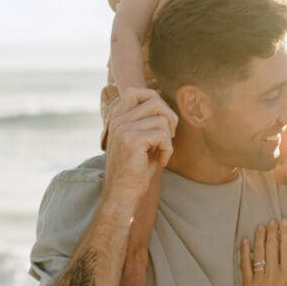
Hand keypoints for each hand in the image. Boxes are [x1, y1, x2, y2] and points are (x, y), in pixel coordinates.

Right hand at [104, 87, 174, 211]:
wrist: (121, 195)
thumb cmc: (134, 169)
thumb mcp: (138, 140)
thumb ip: (146, 122)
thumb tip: (166, 106)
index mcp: (117, 117)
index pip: (136, 91)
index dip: (155, 101)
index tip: (161, 122)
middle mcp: (118, 120)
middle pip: (154, 101)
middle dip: (169, 118)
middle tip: (168, 137)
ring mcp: (123, 129)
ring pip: (162, 119)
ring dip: (169, 137)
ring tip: (162, 152)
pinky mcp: (132, 141)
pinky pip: (163, 135)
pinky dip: (168, 149)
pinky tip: (160, 161)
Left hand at [241, 220, 286, 285]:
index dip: (286, 234)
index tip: (284, 223)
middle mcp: (274, 277)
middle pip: (273, 249)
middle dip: (272, 232)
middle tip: (271, 221)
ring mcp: (260, 280)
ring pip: (260, 254)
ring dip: (260, 238)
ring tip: (260, 227)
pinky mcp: (248, 285)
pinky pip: (245, 265)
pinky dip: (245, 252)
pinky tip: (245, 241)